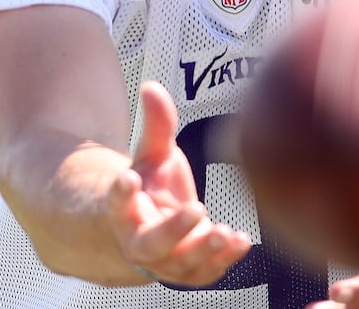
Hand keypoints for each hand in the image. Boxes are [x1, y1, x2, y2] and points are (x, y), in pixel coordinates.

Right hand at [106, 80, 251, 285]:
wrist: (150, 228)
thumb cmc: (152, 185)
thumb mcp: (152, 154)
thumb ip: (156, 125)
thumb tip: (151, 87)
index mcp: (124, 211)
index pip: (116, 205)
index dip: (120, 194)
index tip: (128, 177)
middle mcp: (139, 241)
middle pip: (150, 245)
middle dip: (173, 230)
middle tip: (196, 208)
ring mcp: (164, 261)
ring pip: (180, 265)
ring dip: (204, 250)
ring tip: (226, 231)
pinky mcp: (188, 271)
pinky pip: (205, 272)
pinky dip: (224, 260)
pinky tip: (242, 240)